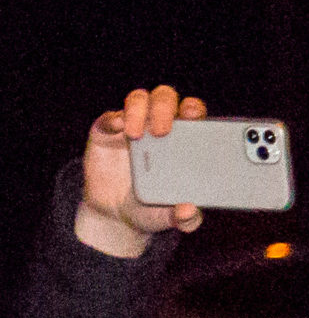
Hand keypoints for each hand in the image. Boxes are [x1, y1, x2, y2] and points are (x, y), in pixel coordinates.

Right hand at [76, 84, 207, 257]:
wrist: (116, 216)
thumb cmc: (152, 210)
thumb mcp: (169, 217)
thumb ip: (184, 219)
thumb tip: (189, 211)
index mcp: (182, 141)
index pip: (192, 114)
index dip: (194, 110)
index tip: (194, 117)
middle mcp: (158, 127)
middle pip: (165, 98)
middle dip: (165, 108)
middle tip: (162, 132)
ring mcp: (132, 126)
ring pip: (139, 100)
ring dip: (139, 112)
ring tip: (136, 137)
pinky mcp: (106, 131)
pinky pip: (109, 117)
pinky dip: (114, 118)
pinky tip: (119, 128)